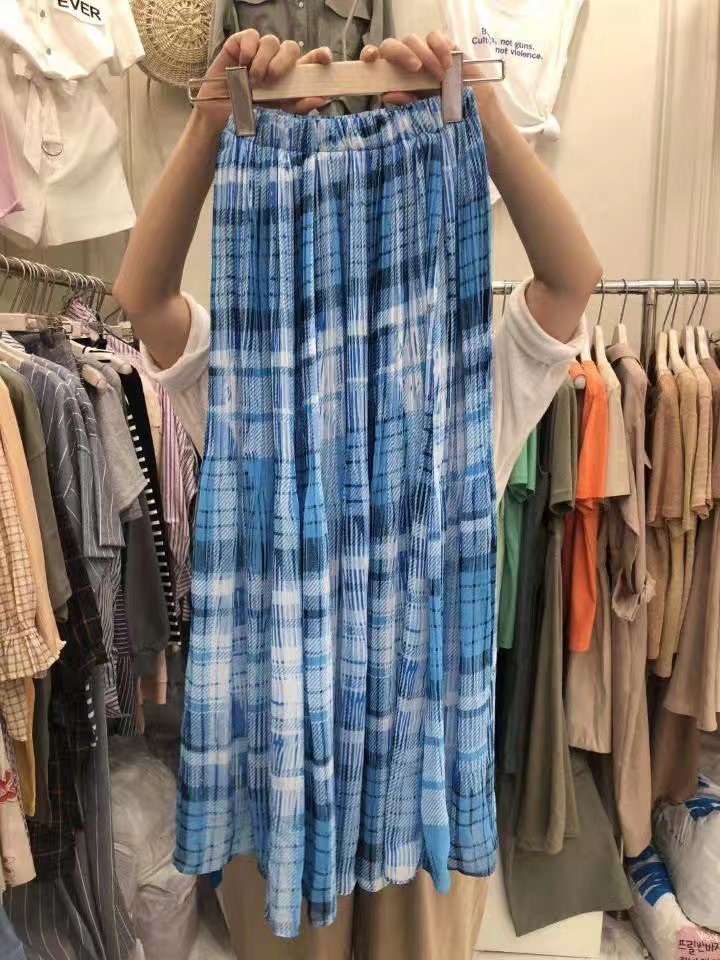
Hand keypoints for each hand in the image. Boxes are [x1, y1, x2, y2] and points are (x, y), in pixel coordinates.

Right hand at [196, 31, 333, 134]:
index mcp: (288, 78)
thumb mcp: (276, 114)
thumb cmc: (247, 116)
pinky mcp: (239, 44)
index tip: (326, 58)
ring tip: (253, 79)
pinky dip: (248, 50)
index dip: (320, 56)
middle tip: (272, 78)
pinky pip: (251, 36)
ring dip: (264, 60)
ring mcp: (257, 52)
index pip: (309, 61)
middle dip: (284, 61)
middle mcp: (275, 62)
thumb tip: (323, 98)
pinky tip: (242, 65)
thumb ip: (299, 106)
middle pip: (291, 47)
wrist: (219, 117)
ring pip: (271, 40)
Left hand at [360, 32, 454, 105]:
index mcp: (393, 76)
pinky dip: (440, 48)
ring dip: (425, 57)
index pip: (375, 59)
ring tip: (440, 77)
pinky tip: (448, 65)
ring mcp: (421, 51)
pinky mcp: (440, 43)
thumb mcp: (422, 111)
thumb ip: (406, 102)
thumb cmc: (443, 110)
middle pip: (390, 44)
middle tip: (416, 69)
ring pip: (411, 39)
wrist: (470, 106)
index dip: (369, 54)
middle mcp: (403, 61)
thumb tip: (386, 95)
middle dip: (401, 53)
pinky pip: (434, 36)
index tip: (372, 58)